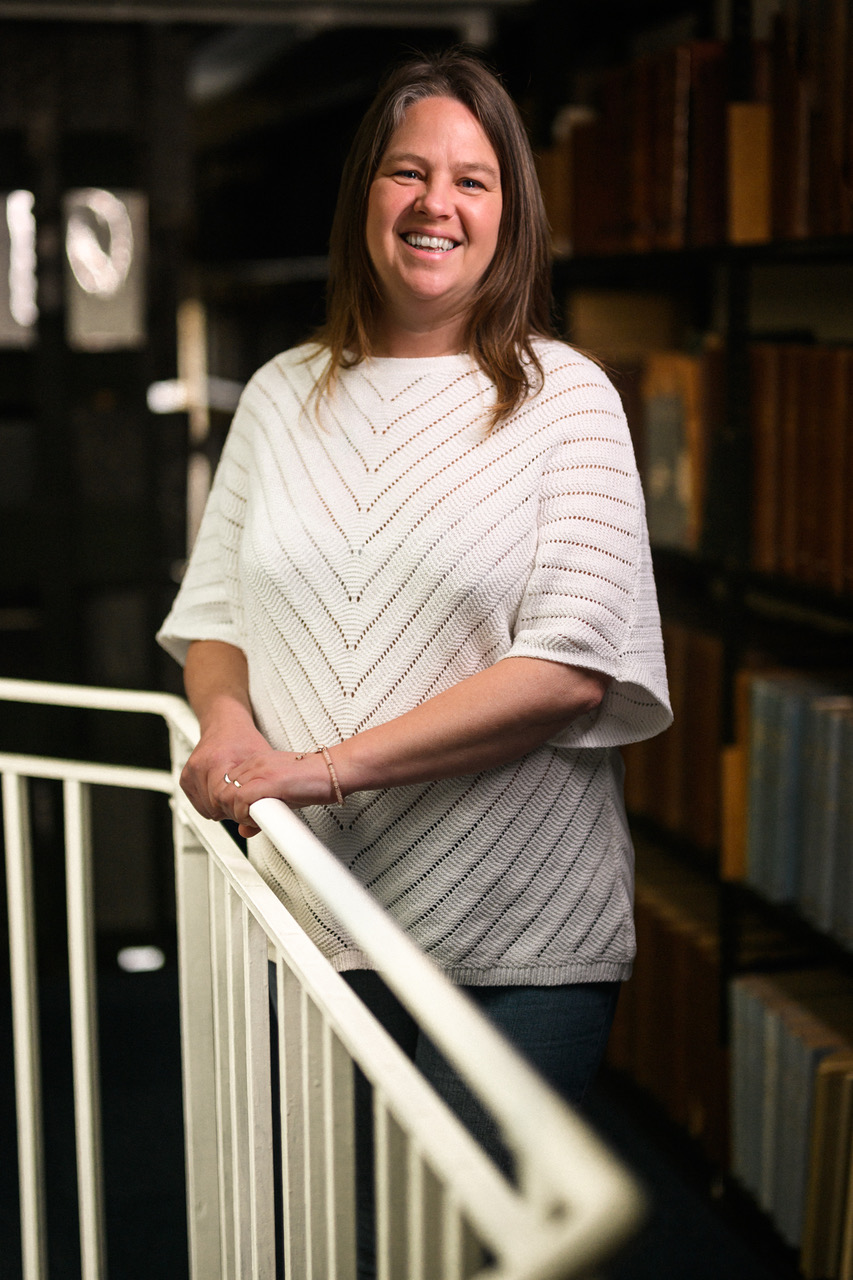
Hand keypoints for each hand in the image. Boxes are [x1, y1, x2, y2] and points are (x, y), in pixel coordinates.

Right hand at [180, 716, 272, 837]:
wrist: (225, 723)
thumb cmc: (243, 739)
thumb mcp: (262, 759)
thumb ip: (263, 788)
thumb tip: (264, 819)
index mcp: (217, 760)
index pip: (222, 799)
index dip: (238, 808)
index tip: (249, 807)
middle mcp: (200, 766)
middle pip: (215, 807)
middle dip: (231, 809)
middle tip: (244, 799)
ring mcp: (190, 772)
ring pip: (207, 810)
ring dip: (222, 808)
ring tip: (234, 792)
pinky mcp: (185, 779)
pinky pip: (200, 806)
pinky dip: (212, 804)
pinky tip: (223, 792)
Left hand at [224, 750, 336, 828]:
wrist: (335, 771)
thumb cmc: (313, 781)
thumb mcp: (280, 797)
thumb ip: (260, 808)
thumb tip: (244, 828)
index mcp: (256, 762)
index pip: (226, 783)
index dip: (229, 803)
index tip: (240, 815)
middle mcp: (255, 763)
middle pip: (222, 789)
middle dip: (229, 810)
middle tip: (245, 820)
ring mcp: (261, 771)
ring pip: (228, 795)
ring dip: (235, 813)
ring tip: (252, 821)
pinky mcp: (270, 781)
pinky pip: (242, 799)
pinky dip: (244, 814)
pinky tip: (257, 820)